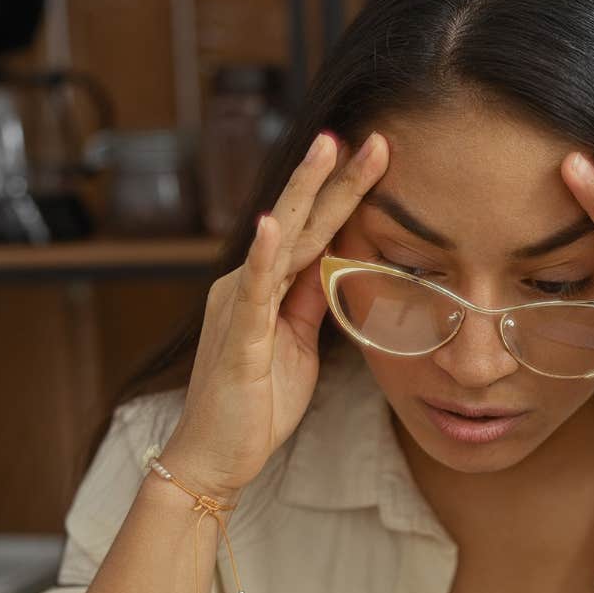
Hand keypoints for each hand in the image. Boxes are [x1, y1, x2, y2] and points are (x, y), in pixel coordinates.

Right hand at [161, 132, 388, 496]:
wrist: (216, 455)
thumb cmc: (256, 403)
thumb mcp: (298, 344)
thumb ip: (309, 301)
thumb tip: (335, 265)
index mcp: (266, 287)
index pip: (314, 230)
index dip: (345, 193)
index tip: (377, 157)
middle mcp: (247, 284)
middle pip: (301, 221)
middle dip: (335, 177)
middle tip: (368, 137)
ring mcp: (241, 306)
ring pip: (281, 241)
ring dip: (304, 194)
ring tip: (327, 150)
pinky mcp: (239, 337)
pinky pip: (253, 291)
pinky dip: (265, 255)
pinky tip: (274, 224)